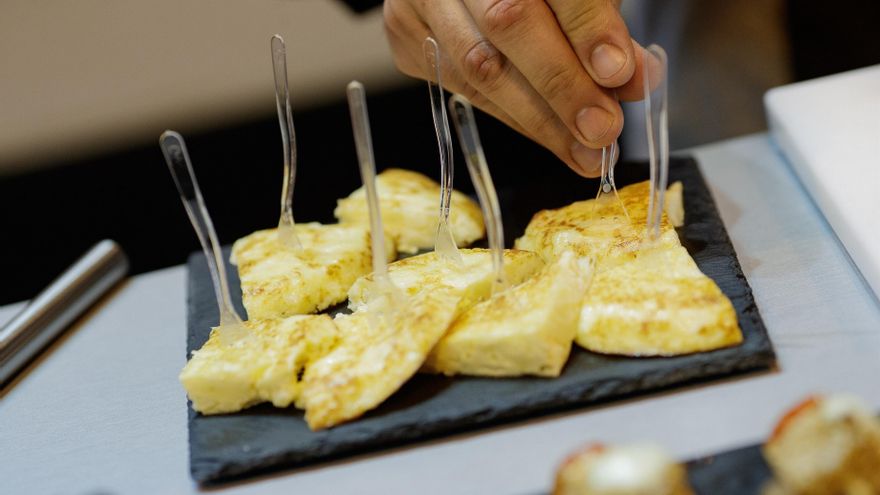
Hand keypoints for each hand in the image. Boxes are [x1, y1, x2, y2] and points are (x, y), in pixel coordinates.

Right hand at [384, 0, 657, 176]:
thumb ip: (601, 25)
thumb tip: (637, 80)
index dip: (586, 27)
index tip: (618, 73)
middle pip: (506, 22)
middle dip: (561, 86)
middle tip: (602, 130)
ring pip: (478, 66)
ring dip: (539, 119)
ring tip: (584, 152)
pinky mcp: (405, 32)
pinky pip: (460, 87)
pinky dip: (512, 116)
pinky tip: (548, 137)